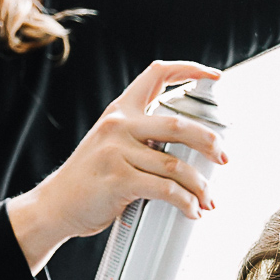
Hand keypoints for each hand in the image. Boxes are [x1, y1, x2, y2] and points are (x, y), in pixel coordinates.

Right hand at [8, 61, 227, 273]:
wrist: (55, 205)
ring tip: (207, 199)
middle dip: (210, 142)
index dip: (190, 70)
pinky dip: (185, 202)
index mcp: (119, 111)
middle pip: (179, 125)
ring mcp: (117, 152)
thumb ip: (140, 135)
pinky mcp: (119, 180)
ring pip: (176, 165)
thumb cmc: (88, 178)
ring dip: (200, 186)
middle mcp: (118, 125)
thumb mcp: (109, 143)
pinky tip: (191, 210)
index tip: (215, 77)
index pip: (157, 74)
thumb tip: (187, 145)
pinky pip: (165, 190)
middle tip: (224, 158)